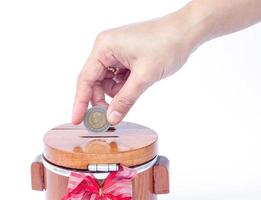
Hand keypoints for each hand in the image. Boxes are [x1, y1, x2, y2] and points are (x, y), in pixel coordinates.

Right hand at [72, 12, 195, 124]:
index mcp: (104, 47)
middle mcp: (107, 48)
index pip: (85, 79)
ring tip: (136, 88)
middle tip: (111, 117)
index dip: (80, 102)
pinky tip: (137, 82)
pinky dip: (125, 85)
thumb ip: (125, 99)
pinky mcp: (126, 56)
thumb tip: (111, 118)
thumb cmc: (167, 44)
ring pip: (108, 81)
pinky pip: (119, 77)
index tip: (77, 120)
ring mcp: (116, 51)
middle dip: (102, 99)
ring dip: (118, 92)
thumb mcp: (144, 76)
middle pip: (95, 81)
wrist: (187, 31)